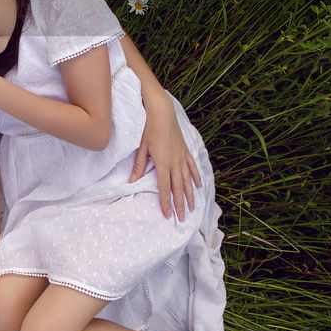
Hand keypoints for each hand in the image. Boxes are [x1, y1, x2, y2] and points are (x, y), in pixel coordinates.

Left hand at [129, 92, 201, 221]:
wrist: (162, 111)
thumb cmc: (149, 128)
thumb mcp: (141, 147)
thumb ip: (139, 166)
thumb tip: (132, 181)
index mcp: (163, 163)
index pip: (164, 188)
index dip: (166, 203)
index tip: (168, 215)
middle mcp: (175, 162)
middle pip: (178, 188)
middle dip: (180, 205)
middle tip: (182, 219)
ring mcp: (182, 157)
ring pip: (188, 180)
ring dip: (190, 195)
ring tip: (193, 208)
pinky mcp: (185, 150)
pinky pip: (192, 167)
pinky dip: (196, 177)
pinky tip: (199, 186)